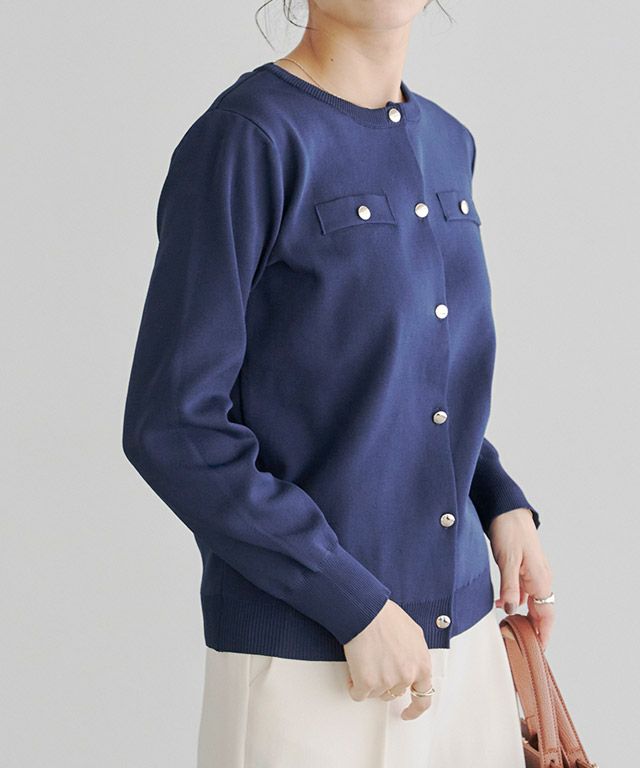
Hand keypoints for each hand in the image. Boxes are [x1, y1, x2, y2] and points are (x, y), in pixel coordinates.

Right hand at [343, 599, 433, 719]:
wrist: (365, 611)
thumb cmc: (384, 616)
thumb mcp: (413, 632)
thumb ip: (416, 653)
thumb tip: (411, 662)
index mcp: (421, 664)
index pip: (423, 698)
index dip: (414, 709)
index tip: (407, 712)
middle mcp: (407, 676)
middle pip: (394, 692)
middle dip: (384, 681)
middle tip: (376, 664)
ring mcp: (388, 682)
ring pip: (376, 693)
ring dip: (369, 681)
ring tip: (366, 658)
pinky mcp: (367, 683)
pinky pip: (358, 694)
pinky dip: (354, 684)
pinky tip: (355, 668)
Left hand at [488, 507, 554, 649]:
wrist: (507, 509)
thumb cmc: (510, 531)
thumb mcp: (507, 560)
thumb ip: (509, 587)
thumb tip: (509, 610)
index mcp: (540, 580)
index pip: (546, 615)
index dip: (543, 635)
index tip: (538, 652)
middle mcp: (540, 578)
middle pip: (540, 611)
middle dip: (532, 629)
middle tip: (520, 646)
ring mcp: (533, 572)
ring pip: (530, 601)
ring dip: (521, 614)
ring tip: (508, 628)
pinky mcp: (523, 567)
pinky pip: (522, 590)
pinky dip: (513, 599)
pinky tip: (499, 603)